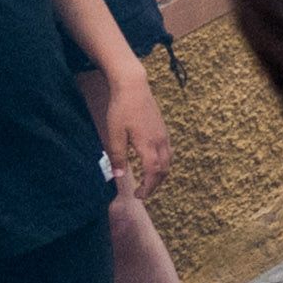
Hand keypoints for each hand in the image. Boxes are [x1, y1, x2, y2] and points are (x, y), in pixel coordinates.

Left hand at [91, 59, 170, 197]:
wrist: (134, 86)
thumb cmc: (121, 109)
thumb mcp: (114, 134)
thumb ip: (117, 156)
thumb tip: (119, 176)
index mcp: (148, 144)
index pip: (153, 173)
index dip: (147, 187)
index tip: (138, 196)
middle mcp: (160, 141)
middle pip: (164, 170)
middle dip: (154, 185)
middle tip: (142, 193)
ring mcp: (164, 135)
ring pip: (168, 161)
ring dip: (160, 175)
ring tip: (148, 181)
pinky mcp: (163, 129)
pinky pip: (168, 152)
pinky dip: (163, 163)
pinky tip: (153, 163)